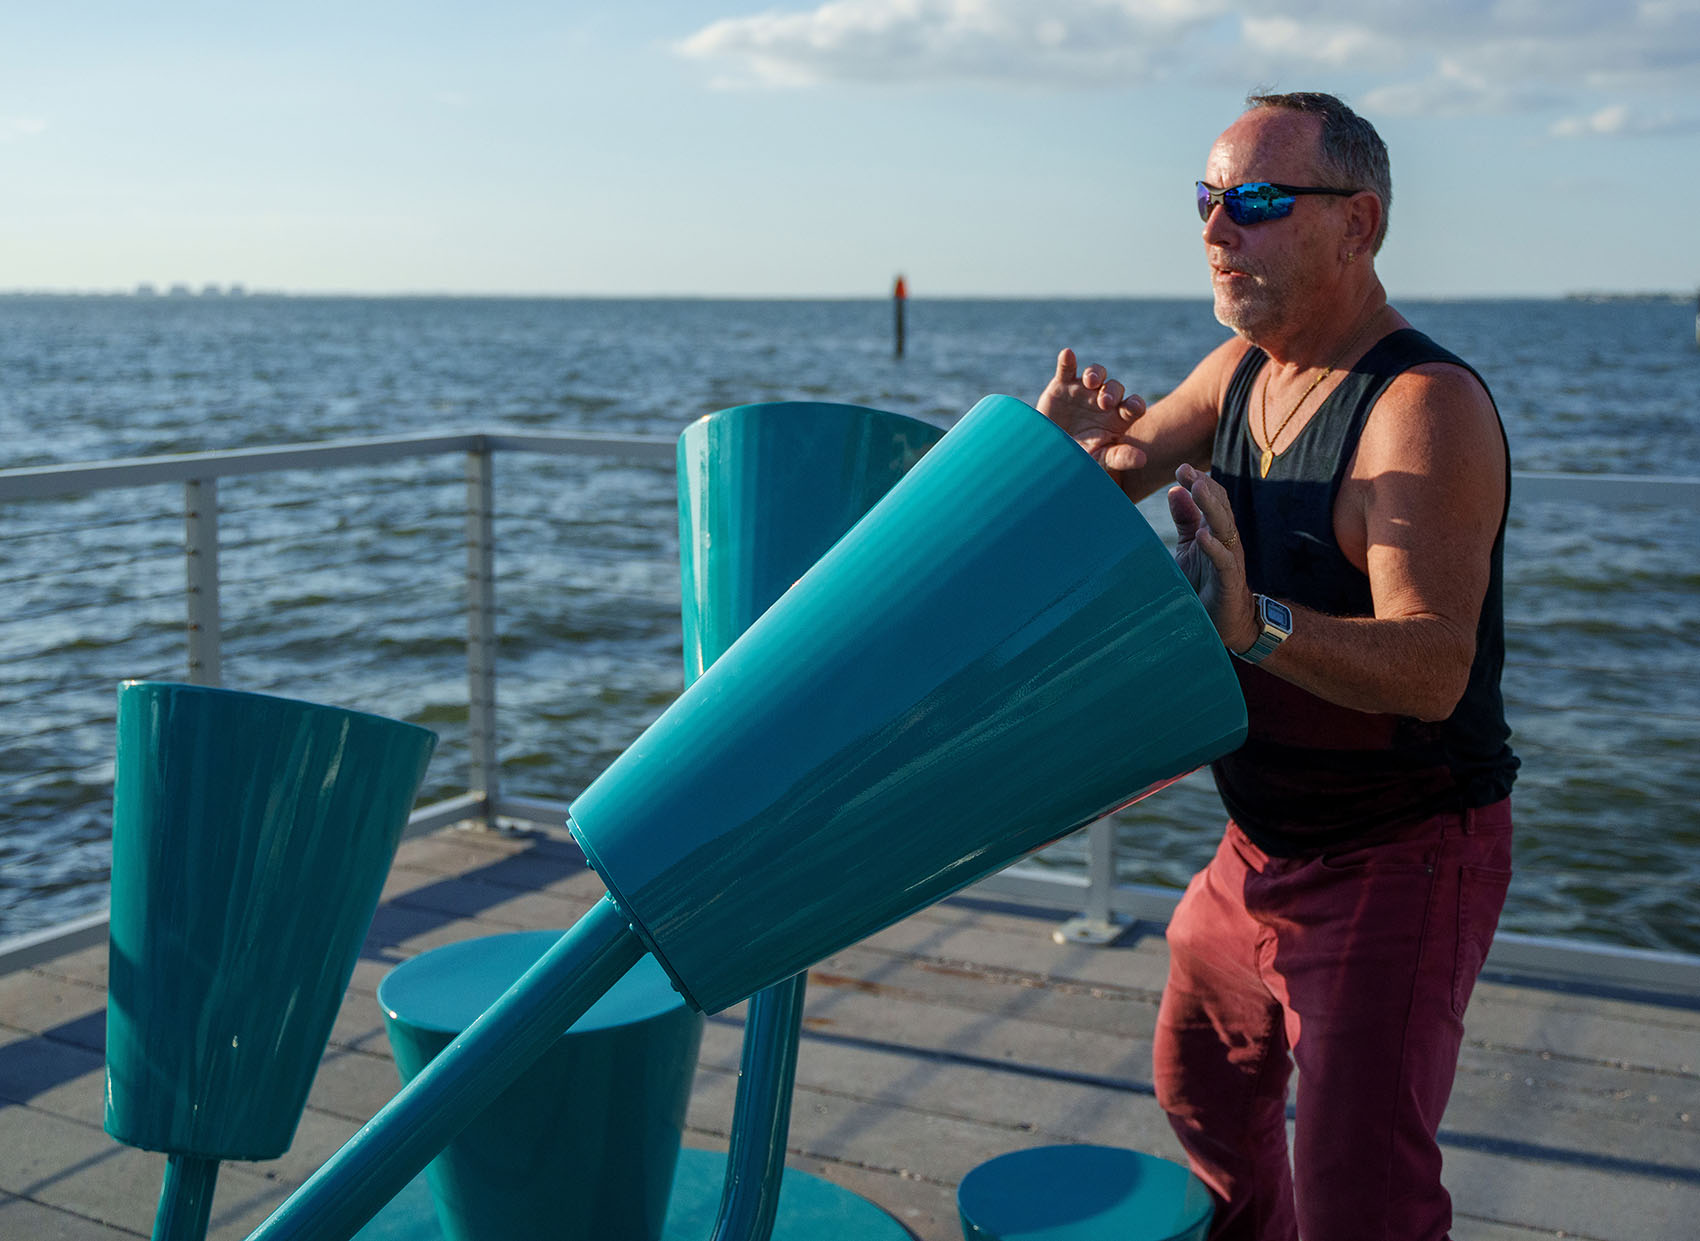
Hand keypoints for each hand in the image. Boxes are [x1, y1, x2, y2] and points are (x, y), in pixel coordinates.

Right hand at [1036, 348, 1146, 475]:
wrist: (1049, 455)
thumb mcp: (1099, 461)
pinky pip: (1067, 368)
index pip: (1134, 406)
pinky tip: (1067, 354)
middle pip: (1115, 388)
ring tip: (1090, 382)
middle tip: (1105, 402)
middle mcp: (1103, 400)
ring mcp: (1083, 391)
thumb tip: (1143, 459)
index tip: (1133, 408)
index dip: (1135, 404)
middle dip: (1112, 392)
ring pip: (1096, 373)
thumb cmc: (1080, 460)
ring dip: (1095, 374)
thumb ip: (1120, 458)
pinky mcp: (1062, 385)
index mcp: (1118, 417)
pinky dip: (1067, 360)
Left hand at [1169, 464, 1257, 652]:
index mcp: (1216, 530)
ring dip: (1210, 508)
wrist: (1225, 621)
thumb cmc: (1204, 582)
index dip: (1198, 483)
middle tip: (1188, 470)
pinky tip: (1203, 536)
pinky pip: (1223, 561)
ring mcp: (1229, 559)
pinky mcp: (1229, 581)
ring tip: (1197, 489)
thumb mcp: (1190, 547)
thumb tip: (1175, 490)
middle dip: (1204, 487)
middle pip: (1219, 507)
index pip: (1211, 500)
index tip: (1181, 468)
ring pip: (1223, 527)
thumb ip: (1185, 519)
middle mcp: (1225, 540)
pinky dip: (1213, 548)